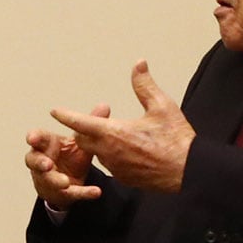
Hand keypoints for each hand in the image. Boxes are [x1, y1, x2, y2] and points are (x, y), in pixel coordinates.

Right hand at [25, 103, 110, 209]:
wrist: (69, 184)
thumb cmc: (69, 158)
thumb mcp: (79, 141)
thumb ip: (88, 124)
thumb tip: (104, 106)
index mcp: (47, 146)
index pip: (37, 139)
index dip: (33, 138)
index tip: (32, 137)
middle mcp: (43, 162)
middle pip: (34, 161)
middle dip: (39, 163)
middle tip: (47, 164)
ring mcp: (49, 179)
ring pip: (48, 180)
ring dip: (56, 181)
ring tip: (65, 183)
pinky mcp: (62, 193)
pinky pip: (71, 194)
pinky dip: (83, 193)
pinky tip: (95, 192)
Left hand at [50, 61, 195, 193]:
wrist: (188, 171)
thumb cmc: (176, 139)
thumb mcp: (162, 106)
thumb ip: (145, 85)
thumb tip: (138, 64)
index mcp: (113, 133)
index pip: (80, 122)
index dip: (66, 115)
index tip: (55, 111)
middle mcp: (108, 152)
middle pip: (83, 139)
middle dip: (83, 129)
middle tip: (90, 120)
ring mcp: (114, 167)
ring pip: (97, 153)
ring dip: (98, 143)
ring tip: (111, 134)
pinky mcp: (123, 178)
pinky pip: (110, 165)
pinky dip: (112, 155)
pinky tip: (126, 150)